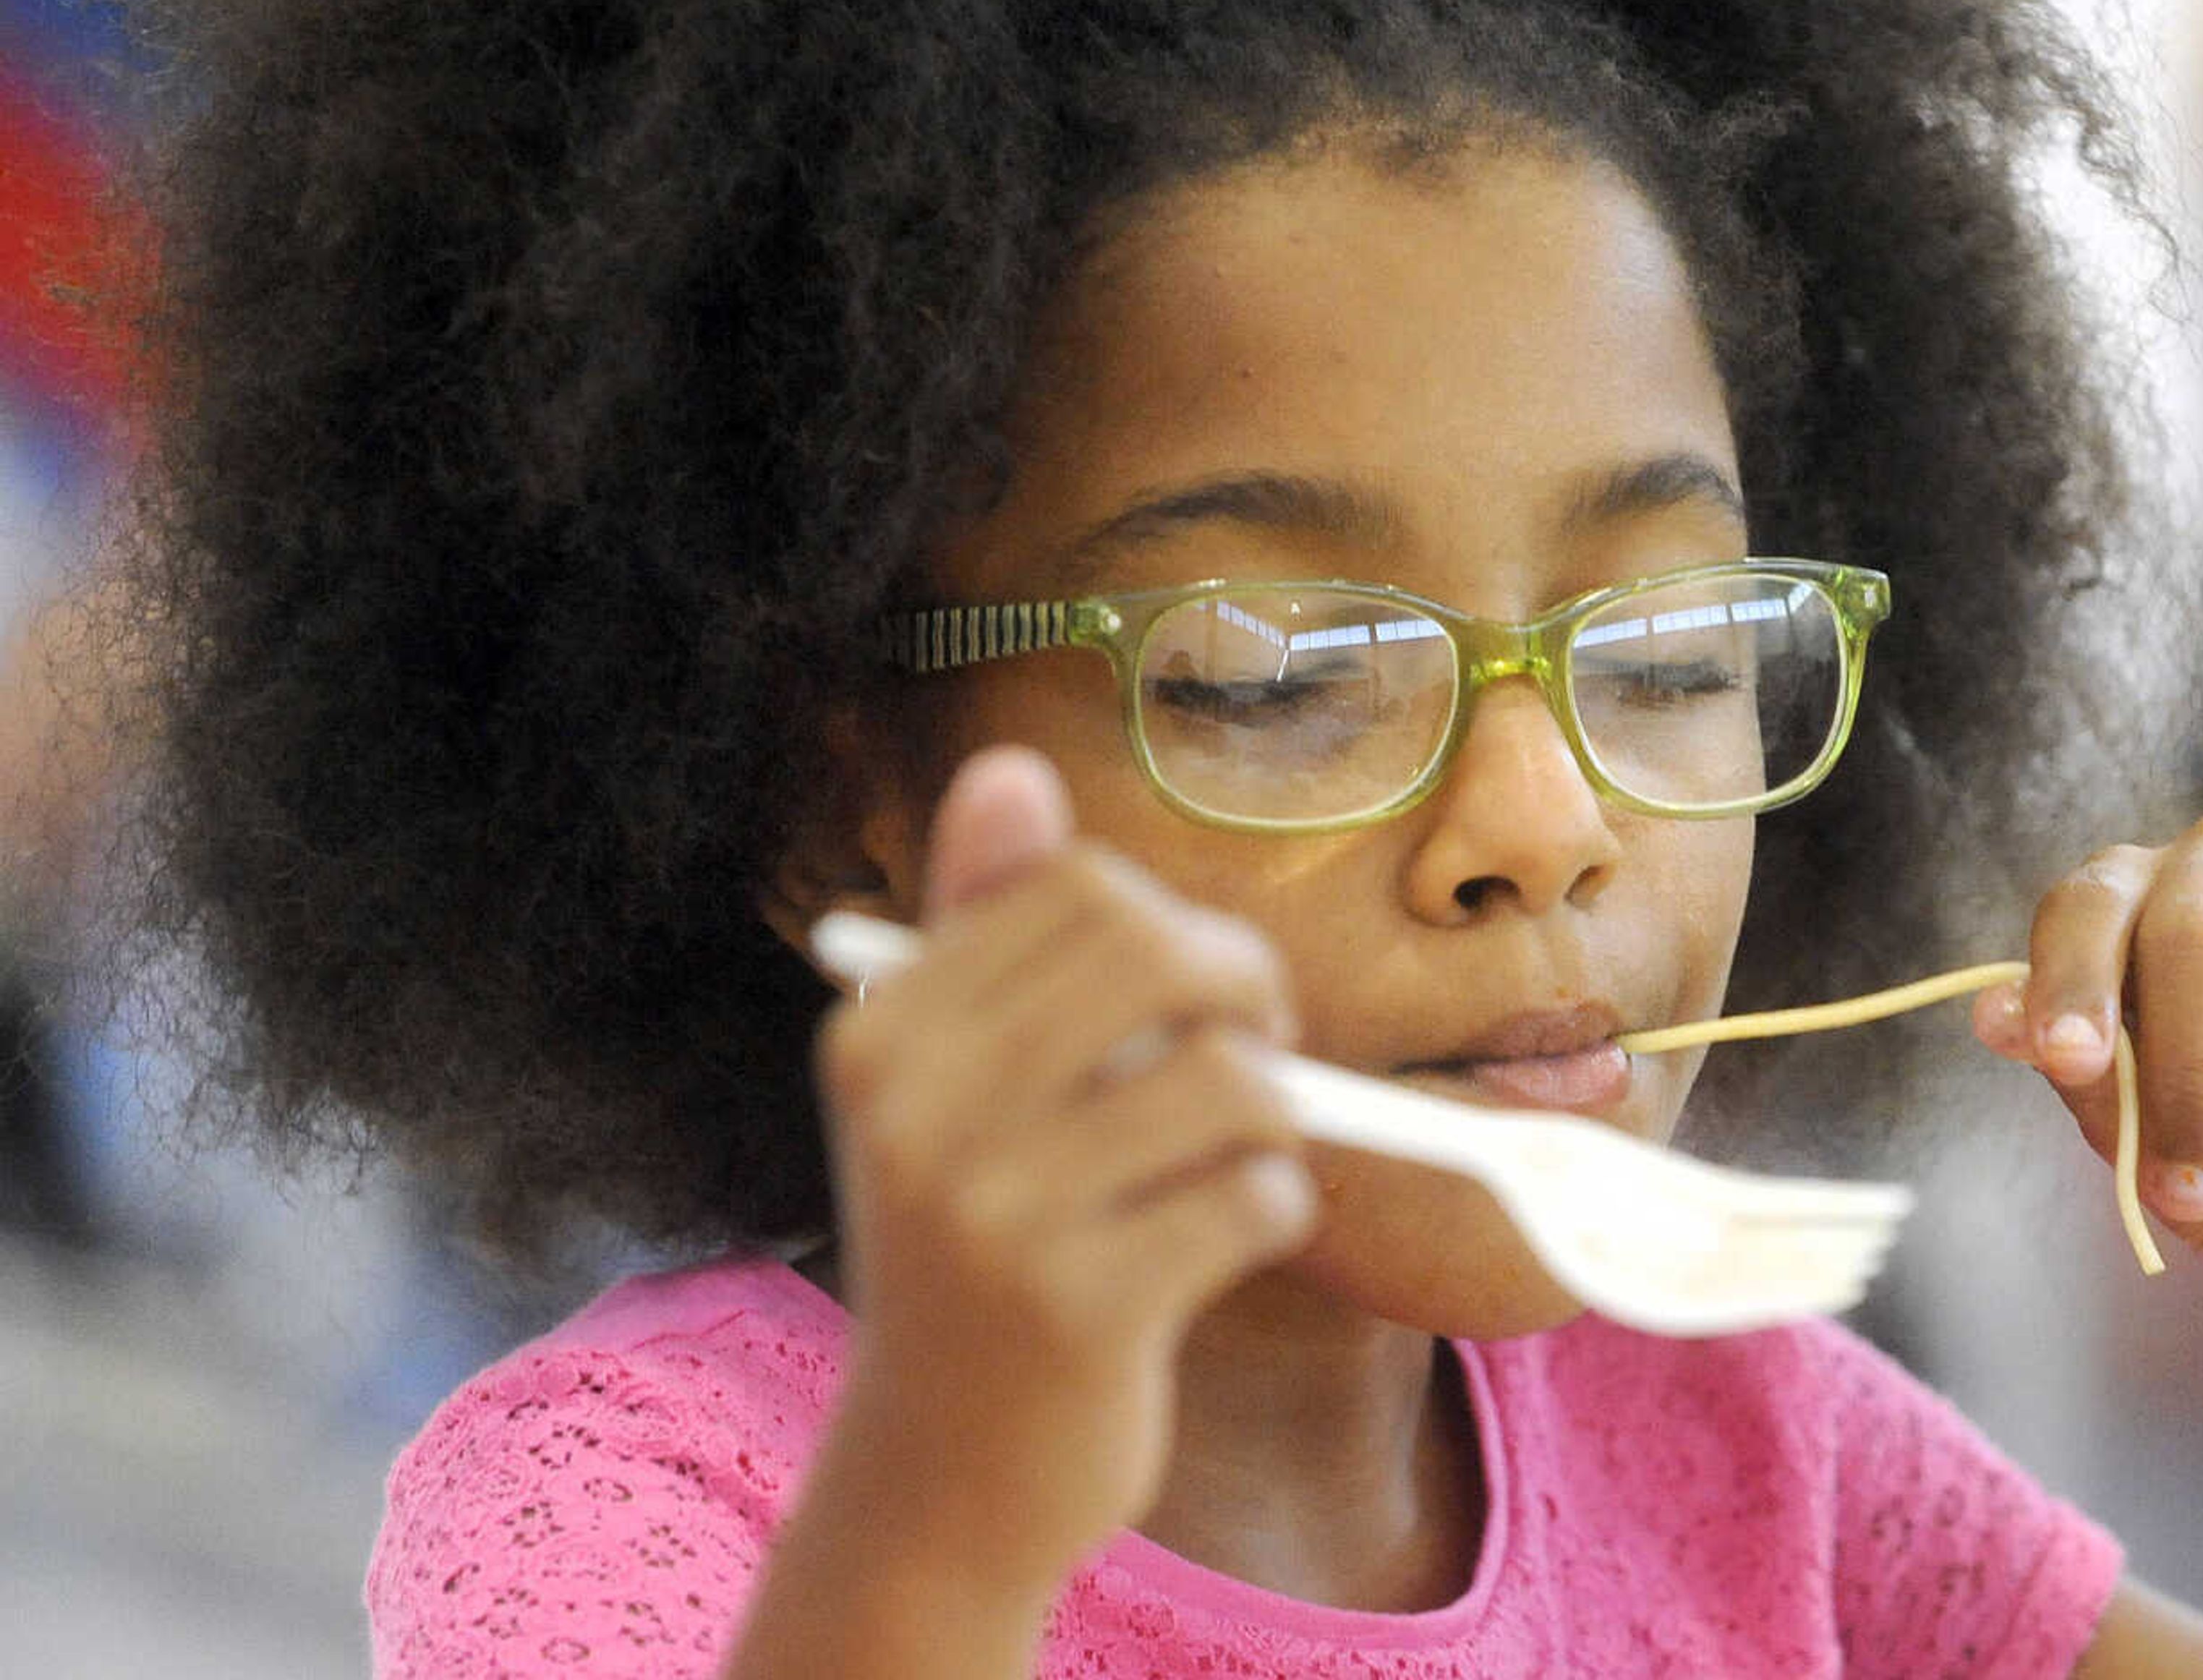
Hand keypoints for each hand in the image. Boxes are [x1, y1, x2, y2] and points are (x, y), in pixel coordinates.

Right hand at [810, 745, 1315, 1588]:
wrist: (938, 1481)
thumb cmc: (978, 1248)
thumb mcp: (957, 1086)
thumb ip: (985, 926)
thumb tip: (1007, 768)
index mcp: (881, 1033)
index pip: (1081, 888)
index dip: (1178, 928)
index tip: (1199, 1001)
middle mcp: (916, 1110)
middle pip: (1160, 952)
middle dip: (1246, 993)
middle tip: (1255, 1060)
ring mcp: (991, 1213)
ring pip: (1229, 1078)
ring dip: (1270, 1123)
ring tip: (1231, 1169)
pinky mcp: (1076, 1309)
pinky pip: (1256, 1195)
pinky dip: (1274, 1212)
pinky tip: (1222, 1248)